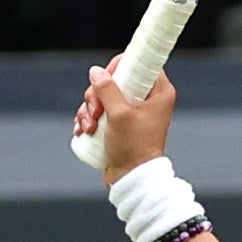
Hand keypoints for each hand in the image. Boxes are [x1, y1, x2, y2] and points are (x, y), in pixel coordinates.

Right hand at [72, 53, 175, 178]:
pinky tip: (83, 131)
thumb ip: (107, 90)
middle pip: (115, 79)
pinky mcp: (118, 124)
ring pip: (102, 96)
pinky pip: (98, 112)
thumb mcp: (119, 114)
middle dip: (97, 95)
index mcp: (158, 92)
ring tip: (90, 127)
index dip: (119, 66)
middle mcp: (147, 99)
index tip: (107, 78)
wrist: (131, 178)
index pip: (141, 63)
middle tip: (96, 110)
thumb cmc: (134, 148)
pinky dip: (88, 119)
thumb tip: (96, 71)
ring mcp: (131, 112)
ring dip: (89, 110)